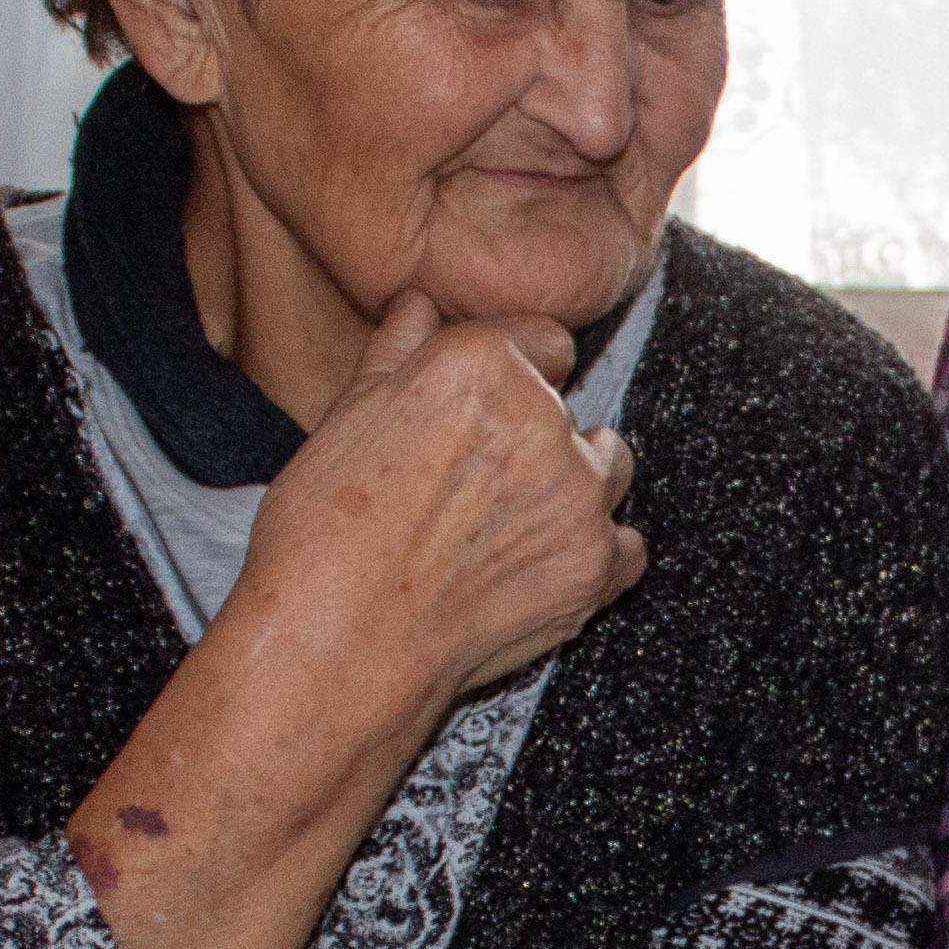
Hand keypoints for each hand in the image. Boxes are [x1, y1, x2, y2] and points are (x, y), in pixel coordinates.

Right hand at [229, 289, 642, 721]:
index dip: (516, 374)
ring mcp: (578, 498)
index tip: (485, 411)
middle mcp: (544, 420)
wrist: (338, 644)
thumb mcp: (344, 420)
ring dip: (576, 489)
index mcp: (482, 365)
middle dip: (535, 439)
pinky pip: (626, 548)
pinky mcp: (595, 568)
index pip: (544, 341)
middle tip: (472, 490)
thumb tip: (419, 304)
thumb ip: (397, 354)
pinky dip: (594, 557)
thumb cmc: (322, 532)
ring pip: (610, 469)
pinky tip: (540, 572)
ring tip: (509, 529)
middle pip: (571, 411)